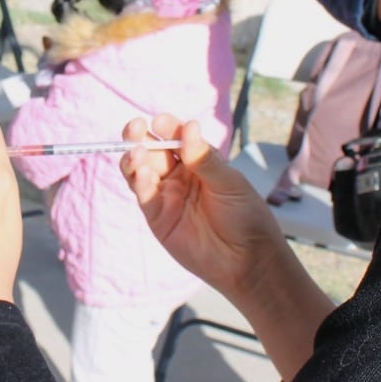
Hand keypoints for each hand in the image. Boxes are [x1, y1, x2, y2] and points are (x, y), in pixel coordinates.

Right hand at [120, 115, 285, 304]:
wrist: (247, 259)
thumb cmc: (245, 216)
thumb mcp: (229, 182)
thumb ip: (204, 158)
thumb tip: (188, 127)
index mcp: (197, 159)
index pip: (175, 136)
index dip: (166, 127)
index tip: (160, 121)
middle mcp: (177, 174)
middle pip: (151, 149)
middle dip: (139, 136)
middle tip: (134, 127)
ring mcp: (165, 195)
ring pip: (139, 170)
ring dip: (133, 158)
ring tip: (136, 152)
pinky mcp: (157, 217)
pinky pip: (143, 196)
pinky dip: (139, 183)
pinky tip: (142, 174)